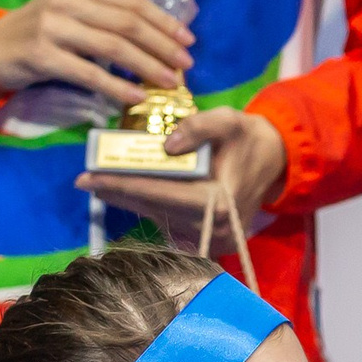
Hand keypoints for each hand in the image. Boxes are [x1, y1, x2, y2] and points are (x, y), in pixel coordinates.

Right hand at [0, 0, 192, 108]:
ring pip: (113, 47)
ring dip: (148, 66)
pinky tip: (138, 96)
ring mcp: (52, 26)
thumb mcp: (73, 14)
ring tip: (170, 82)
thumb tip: (158, 36)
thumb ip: (106, 16)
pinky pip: (90, 74)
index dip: (164, 21)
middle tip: (186, 64)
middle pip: (127, 24)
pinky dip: (118, 86)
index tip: (188, 39)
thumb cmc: (41, 34)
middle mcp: (65, 0)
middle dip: (163, 45)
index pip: (131, 1)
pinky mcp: (42, 55)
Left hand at [78, 108, 290, 244]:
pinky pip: (171, 224)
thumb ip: (198, 127)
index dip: (121, 186)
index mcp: (219, 202)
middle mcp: (215, 228)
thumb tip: (165, 146)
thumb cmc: (249, 138)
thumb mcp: (227, 120)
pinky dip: (150, 207)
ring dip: (131, 201)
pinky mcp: (211, 241)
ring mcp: (213, 239)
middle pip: (154, 210)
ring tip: (103, 184)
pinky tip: (130, 192)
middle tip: (85, 180)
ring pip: (159, 219)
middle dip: (118, 194)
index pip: (159, 195)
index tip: (87, 179)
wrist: (277, 162)